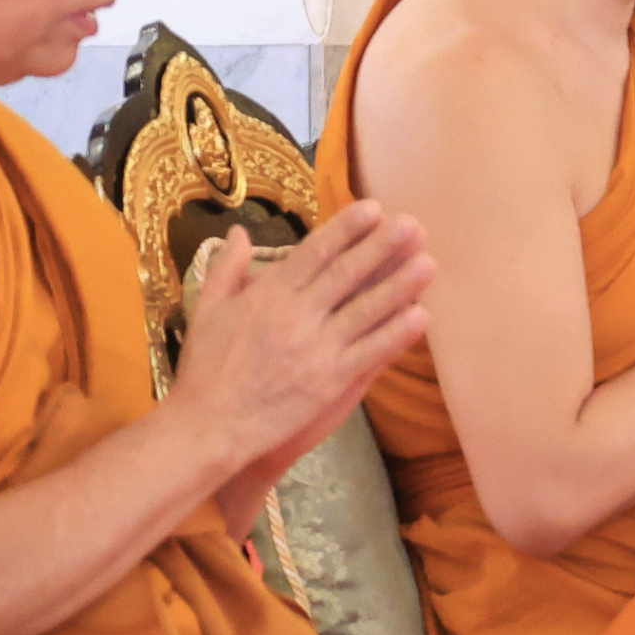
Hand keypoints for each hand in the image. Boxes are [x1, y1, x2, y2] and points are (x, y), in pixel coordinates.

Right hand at [167, 200, 435, 480]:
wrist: (207, 426)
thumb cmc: (204, 369)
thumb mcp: (207, 310)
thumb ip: (227, 267)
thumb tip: (238, 230)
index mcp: (268, 294)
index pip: (316, 251)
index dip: (347, 228)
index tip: (373, 208)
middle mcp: (297, 314)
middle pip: (348, 273)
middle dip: (383, 246)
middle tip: (414, 224)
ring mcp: (317, 347)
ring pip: (368, 308)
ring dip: (401, 284)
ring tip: (429, 262)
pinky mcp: (331, 380)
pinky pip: (372, 351)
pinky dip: (398, 333)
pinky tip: (422, 316)